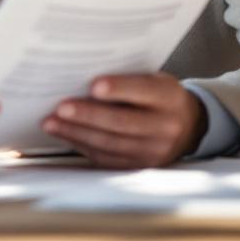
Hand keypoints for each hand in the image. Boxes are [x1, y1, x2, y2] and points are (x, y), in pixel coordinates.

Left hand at [42, 72, 206, 167]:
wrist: (188, 126)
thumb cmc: (159, 95)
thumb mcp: (154, 79)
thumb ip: (128, 78)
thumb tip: (82, 74)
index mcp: (169, 97)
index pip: (143, 91)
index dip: (119, 89)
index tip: (93, 85)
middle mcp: (165, 127)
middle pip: (122, 122)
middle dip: (88, 115)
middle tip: (60, 107)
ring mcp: (154, 151)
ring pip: (111, 144)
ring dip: (77, 133)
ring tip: (51, 123)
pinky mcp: (140, 166)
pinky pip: (107, 158)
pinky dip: (82, 146)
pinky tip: (64, 135)